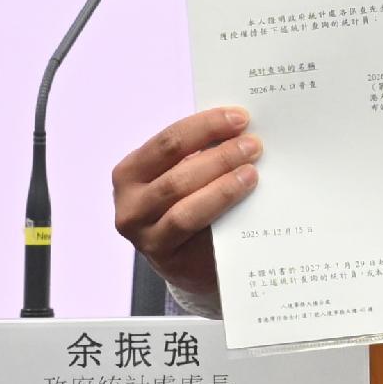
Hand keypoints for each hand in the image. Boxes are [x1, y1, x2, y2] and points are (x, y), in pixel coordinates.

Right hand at [112, 106, 260, 311]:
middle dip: (219, 155)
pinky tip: (243, 198)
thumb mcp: (184, 178)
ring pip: (183, 203)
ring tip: (251, 172)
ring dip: (222, 184)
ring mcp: (144, 236)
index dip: (205, 126)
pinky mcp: (165, 259)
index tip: (240, 118)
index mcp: (130, 173)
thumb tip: (239, 129)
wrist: (190, 265)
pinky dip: (218, 208)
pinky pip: (192, 230)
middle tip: (253, 145)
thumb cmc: (188, 207)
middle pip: (177, 172)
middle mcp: (129, 205)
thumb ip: (199, 155)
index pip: (168, 142)